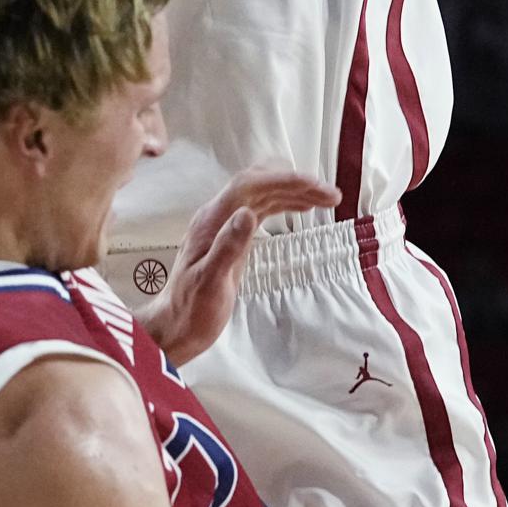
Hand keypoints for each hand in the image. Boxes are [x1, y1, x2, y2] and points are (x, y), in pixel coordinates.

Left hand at [139, 166, 338, 362]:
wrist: (177, 326)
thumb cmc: (192, 309)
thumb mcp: (209, 283)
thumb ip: (227, 247)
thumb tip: (247, 214)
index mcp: (211, 220)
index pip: (249, 185)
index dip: (282, 180)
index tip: (313, 185)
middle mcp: (219, 215)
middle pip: (259, 182)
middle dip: (295, 182)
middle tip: (330, 194)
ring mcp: (226, 224)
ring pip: (264, 194)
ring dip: (295, 192)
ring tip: (329, 199)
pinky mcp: (234, 236)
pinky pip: (263, 209)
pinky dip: (286, 204)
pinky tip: (303, 208)